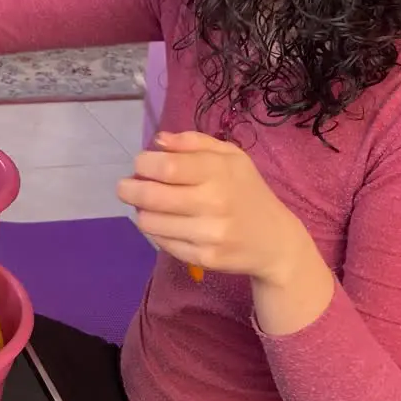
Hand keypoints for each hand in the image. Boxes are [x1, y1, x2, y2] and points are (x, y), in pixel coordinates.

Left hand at [117, 131, 314, 286]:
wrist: (275, 242)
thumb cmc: (247, 191)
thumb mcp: (231, 157)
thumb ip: (193, 142)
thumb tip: (159, 141)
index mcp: (220, 172)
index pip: (167, 166)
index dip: (144, 164)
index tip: (141, 164)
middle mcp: (214, 203)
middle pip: (151, 196)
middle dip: (129, 189)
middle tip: (126, 187)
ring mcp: (209, 234)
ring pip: (150, 222)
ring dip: (141, 211)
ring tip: (148, 205)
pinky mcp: (203, 259)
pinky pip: (162, 242)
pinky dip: (157, 231)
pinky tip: (166, 223)